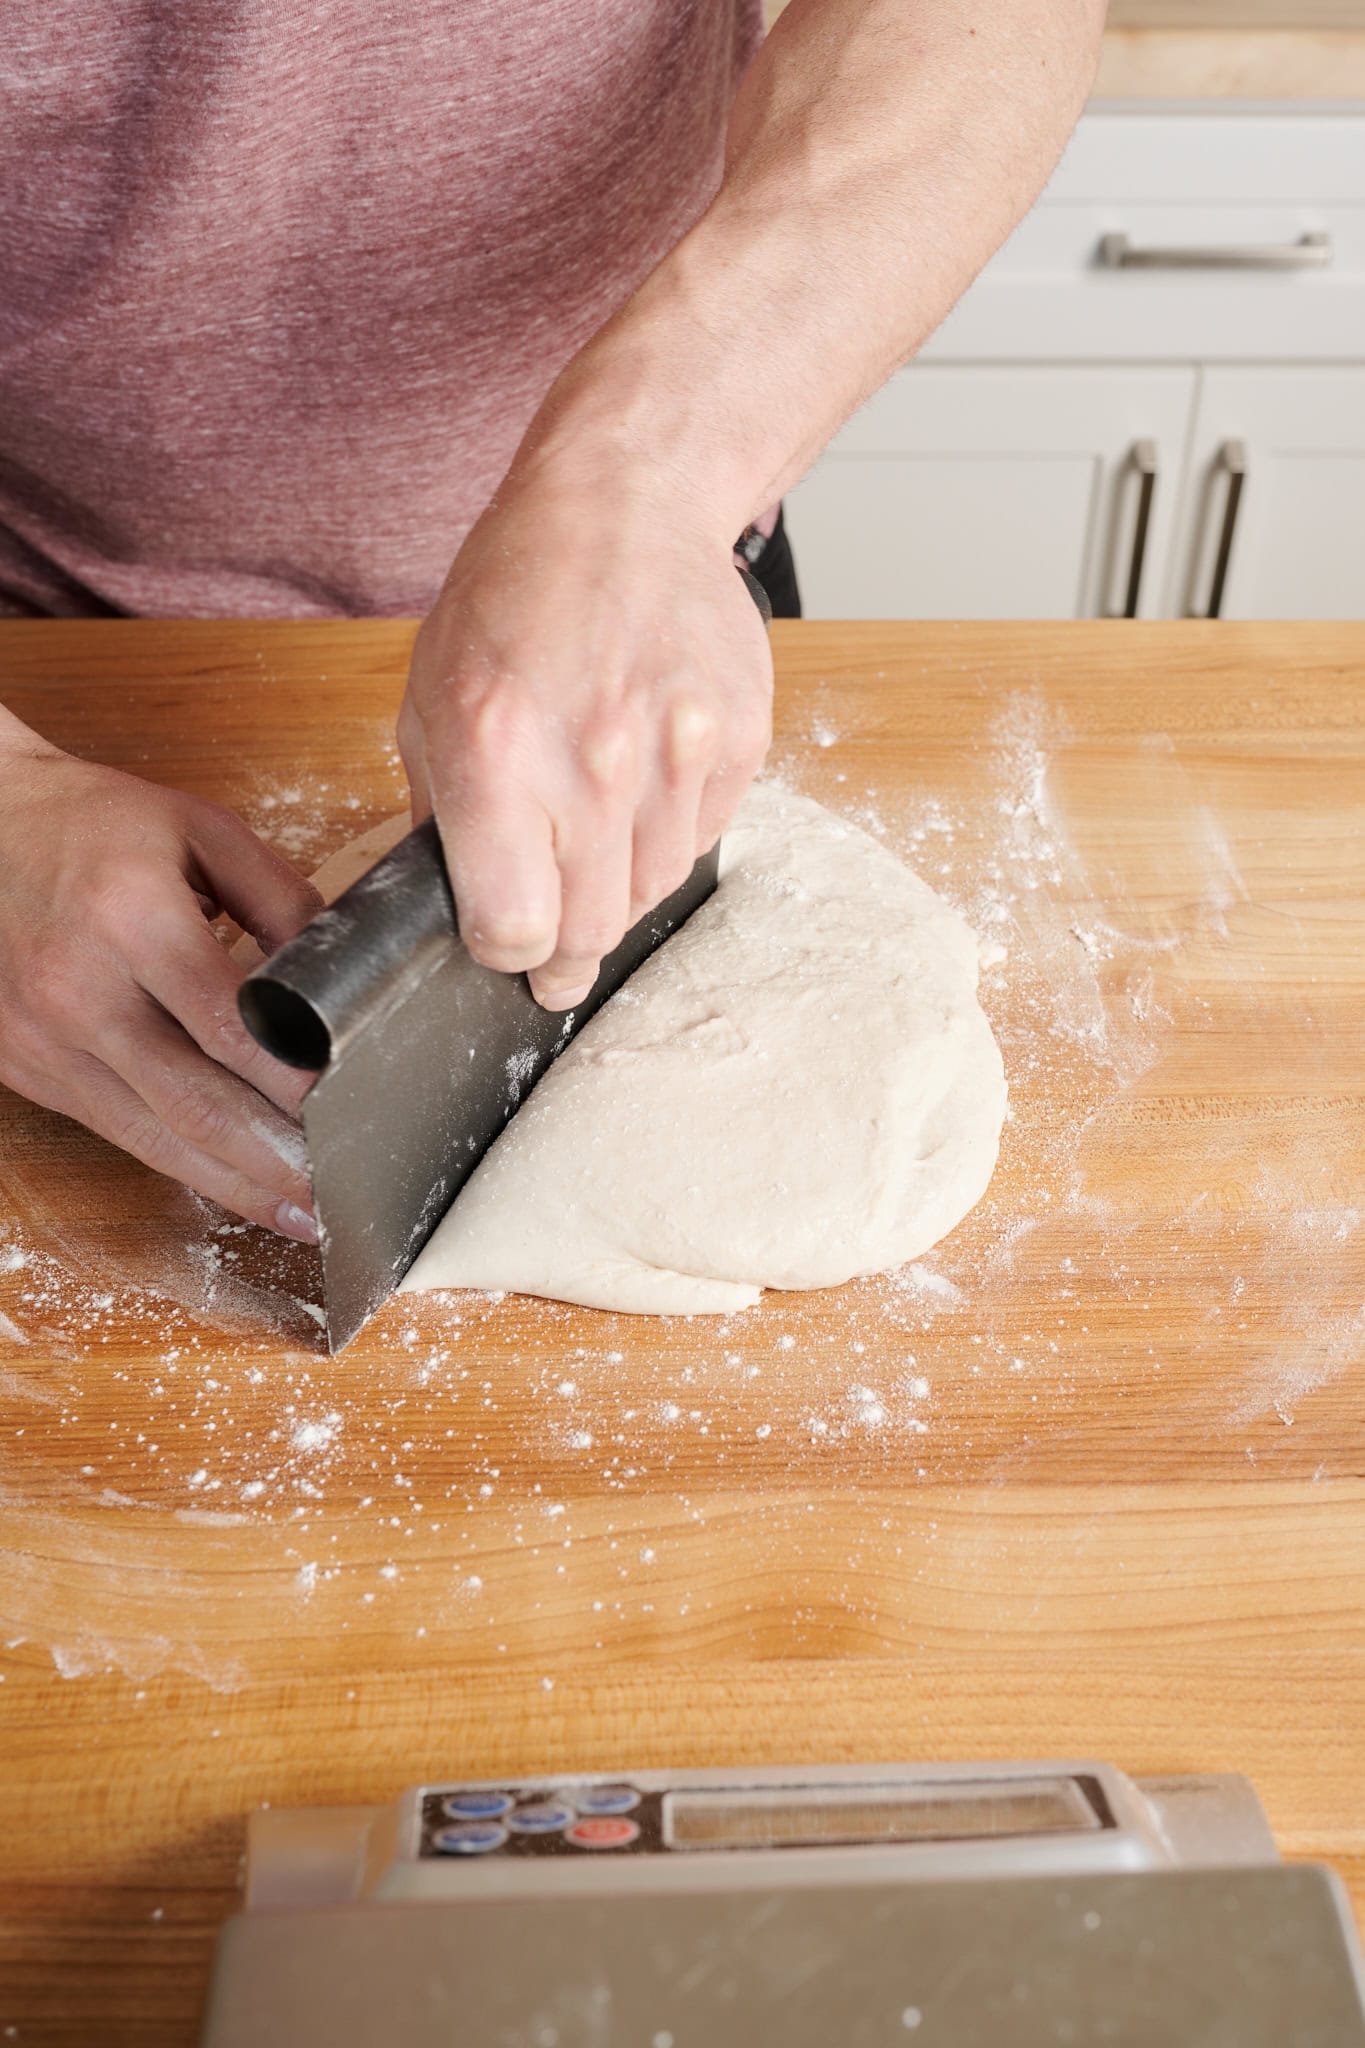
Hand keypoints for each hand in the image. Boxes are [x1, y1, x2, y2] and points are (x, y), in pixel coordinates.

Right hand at [0, 720, 324, 1237]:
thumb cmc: (91, 822)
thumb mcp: (200, 830)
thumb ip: (281, 897)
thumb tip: (341, 976)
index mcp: (134, 921)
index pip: (233, 1031)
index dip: (297, 1085)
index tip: (353, 1114)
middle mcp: (81, 990)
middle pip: (196, 1106)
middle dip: (276, 1163)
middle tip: (340, 1194)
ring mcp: (44, 1038)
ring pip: (155, 1138)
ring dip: (233, 1184)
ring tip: (298, 1211)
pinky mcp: (27, 1067)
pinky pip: (116, 1130)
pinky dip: (179, 1162)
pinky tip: (229, 1179)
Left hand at [398, 453, 771, 1008]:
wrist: (623, 506)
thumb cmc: (515, 595)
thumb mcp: (431, 696)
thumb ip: (443, 810)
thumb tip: (461, 903)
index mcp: (497, 754)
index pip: (514, 929)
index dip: (506, 951)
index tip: (506, 943)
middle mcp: (593, 762)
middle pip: (592, 931)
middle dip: (566, 953)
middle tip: (555, 953)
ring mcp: (677, 752)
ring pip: (653, 892)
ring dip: (619, 892)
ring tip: (595, 844)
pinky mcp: (736, 739)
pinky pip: (704, 837)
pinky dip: (669, 835)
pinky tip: (642, 785)